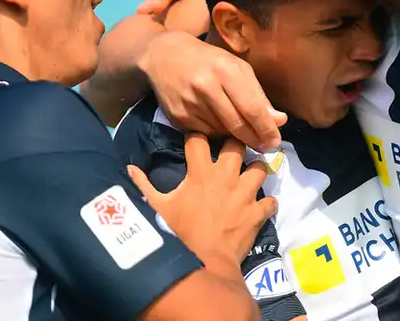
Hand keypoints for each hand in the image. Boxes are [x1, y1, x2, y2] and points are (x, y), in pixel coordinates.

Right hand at [128, 134, 277, 270]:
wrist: (203, 264)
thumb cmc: (177, 234)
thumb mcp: (156, 208)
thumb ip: (142, 186)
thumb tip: (129, 168)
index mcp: (200, 172)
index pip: (199, 139)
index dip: (197, 136)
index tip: (197, 139)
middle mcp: (226, 176)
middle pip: (237, 144)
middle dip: (235, 144)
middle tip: (232, 152)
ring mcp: (245, 193)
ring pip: (260, 168)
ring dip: (257, 170)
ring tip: (251, 175)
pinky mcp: (257, 212)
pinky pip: (271, 201)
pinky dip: (267, 204)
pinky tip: (262, 207)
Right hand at [138, 30, 287, 150]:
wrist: (165, 56)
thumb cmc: (209, 60)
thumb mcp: (237, 69)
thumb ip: (258, 96)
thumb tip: (279, 121)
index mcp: (225, 71)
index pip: (252, 108)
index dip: (266, 128)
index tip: (276, 141)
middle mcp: (206, 87)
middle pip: (237, 124)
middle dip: (255, 139)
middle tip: (265, 146)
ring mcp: (190, 104)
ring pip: (222, 132)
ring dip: (236, 136)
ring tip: (242, 130)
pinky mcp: (178, 117)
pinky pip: (206, 134)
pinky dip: (217, 133)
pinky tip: (219, 123)